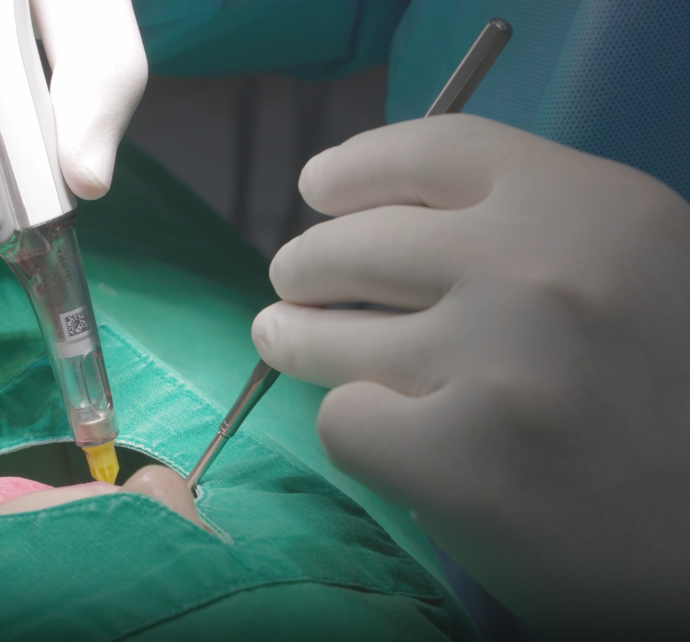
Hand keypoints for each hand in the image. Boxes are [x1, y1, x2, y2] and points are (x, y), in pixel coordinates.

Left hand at [252, 114, 689, 634]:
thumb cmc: (668, 400)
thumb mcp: (632, 270)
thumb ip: (524, 231)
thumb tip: (376, 219)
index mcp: (592, 207)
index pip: (431, 151)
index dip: (355, 169)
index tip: (318, 190)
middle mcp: (542, 271)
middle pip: (353, 246)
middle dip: (303, 266)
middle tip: (291, 287)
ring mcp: (498, 365)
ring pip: (327, 334)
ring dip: (299, 341)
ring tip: (294, 344)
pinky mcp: (460, 461)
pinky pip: (344, 422)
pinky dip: (356, 433)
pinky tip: (393, 443)